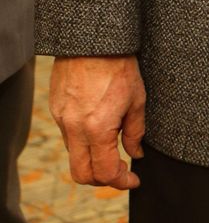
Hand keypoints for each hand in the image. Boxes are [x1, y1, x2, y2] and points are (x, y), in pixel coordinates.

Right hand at [49, 54, 145, 189]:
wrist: (93, 40)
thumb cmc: (119, 65)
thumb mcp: (137, 99)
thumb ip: (136, 132)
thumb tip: (136, 154)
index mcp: (96, 128)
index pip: (104, 173)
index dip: (121, 181)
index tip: (133, 178)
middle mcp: (74, 128)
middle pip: (81, 174)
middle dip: (102, 179)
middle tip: (120, 171)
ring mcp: (62, 119)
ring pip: (74, 155)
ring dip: (93, 158)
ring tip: (113, 143)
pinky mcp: (57, 109)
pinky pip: (68, 136)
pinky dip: (83, 141)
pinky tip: (99, 126)